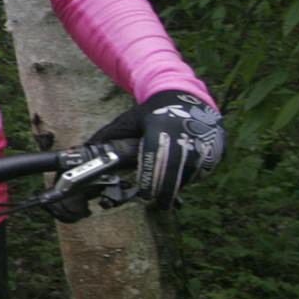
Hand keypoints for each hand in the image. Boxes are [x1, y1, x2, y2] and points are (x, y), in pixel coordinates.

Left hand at [90, 90, 224, 208]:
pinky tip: (180, 171)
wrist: (188, 99)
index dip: (149, 180)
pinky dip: (189, 176)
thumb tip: (81, 152)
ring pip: (188, 176)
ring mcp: (205, 145)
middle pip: (173, 174)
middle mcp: (186, 137)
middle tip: (152, 199)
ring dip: (175, 183)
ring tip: (165, 182)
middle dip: (161, 191)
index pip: (155, 160)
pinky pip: (201, 173)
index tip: (143, 194)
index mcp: (162, 129)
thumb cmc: (152, 113)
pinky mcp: (217, 152)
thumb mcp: (129, 121)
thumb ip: (108, 138)